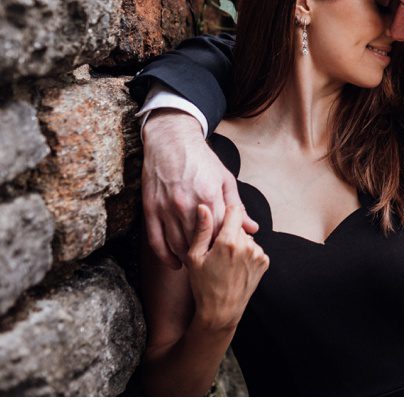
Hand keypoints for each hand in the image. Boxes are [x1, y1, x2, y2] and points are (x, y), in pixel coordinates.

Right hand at [141, 110, 256, 268]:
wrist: (171, 141)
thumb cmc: (201, 159)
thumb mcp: (225, 179)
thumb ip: (237, 206)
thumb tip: (253, 228)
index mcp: (209, 196)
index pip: (221, 232)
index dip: (227, 246)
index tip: (231, 252)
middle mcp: (187, 205)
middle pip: (200, 242)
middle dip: (209, 254)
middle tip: (216, 261)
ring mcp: (166, 208)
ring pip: (178, 245)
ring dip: (189, 258)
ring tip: (199, 263)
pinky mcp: (151, 210)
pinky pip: (156, 242)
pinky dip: (166, 257)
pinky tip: (176, 264)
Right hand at [185, 204, 268, 332]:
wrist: (222, 311)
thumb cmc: (203, 285)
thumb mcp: (195, 258)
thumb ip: (201, 230)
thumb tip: (203, 207)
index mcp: (228, 242)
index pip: (234, 210)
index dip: (225, 212)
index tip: (218, 218)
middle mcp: (247, 245)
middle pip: (239, 225)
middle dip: (229, 231)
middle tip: (217, 249)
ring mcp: (258, 254)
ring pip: (247, 237)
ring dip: (238, 243)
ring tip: (225, 260)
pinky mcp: (265, 262)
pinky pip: (254, 248)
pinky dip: (246, 253)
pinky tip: (235, 266)